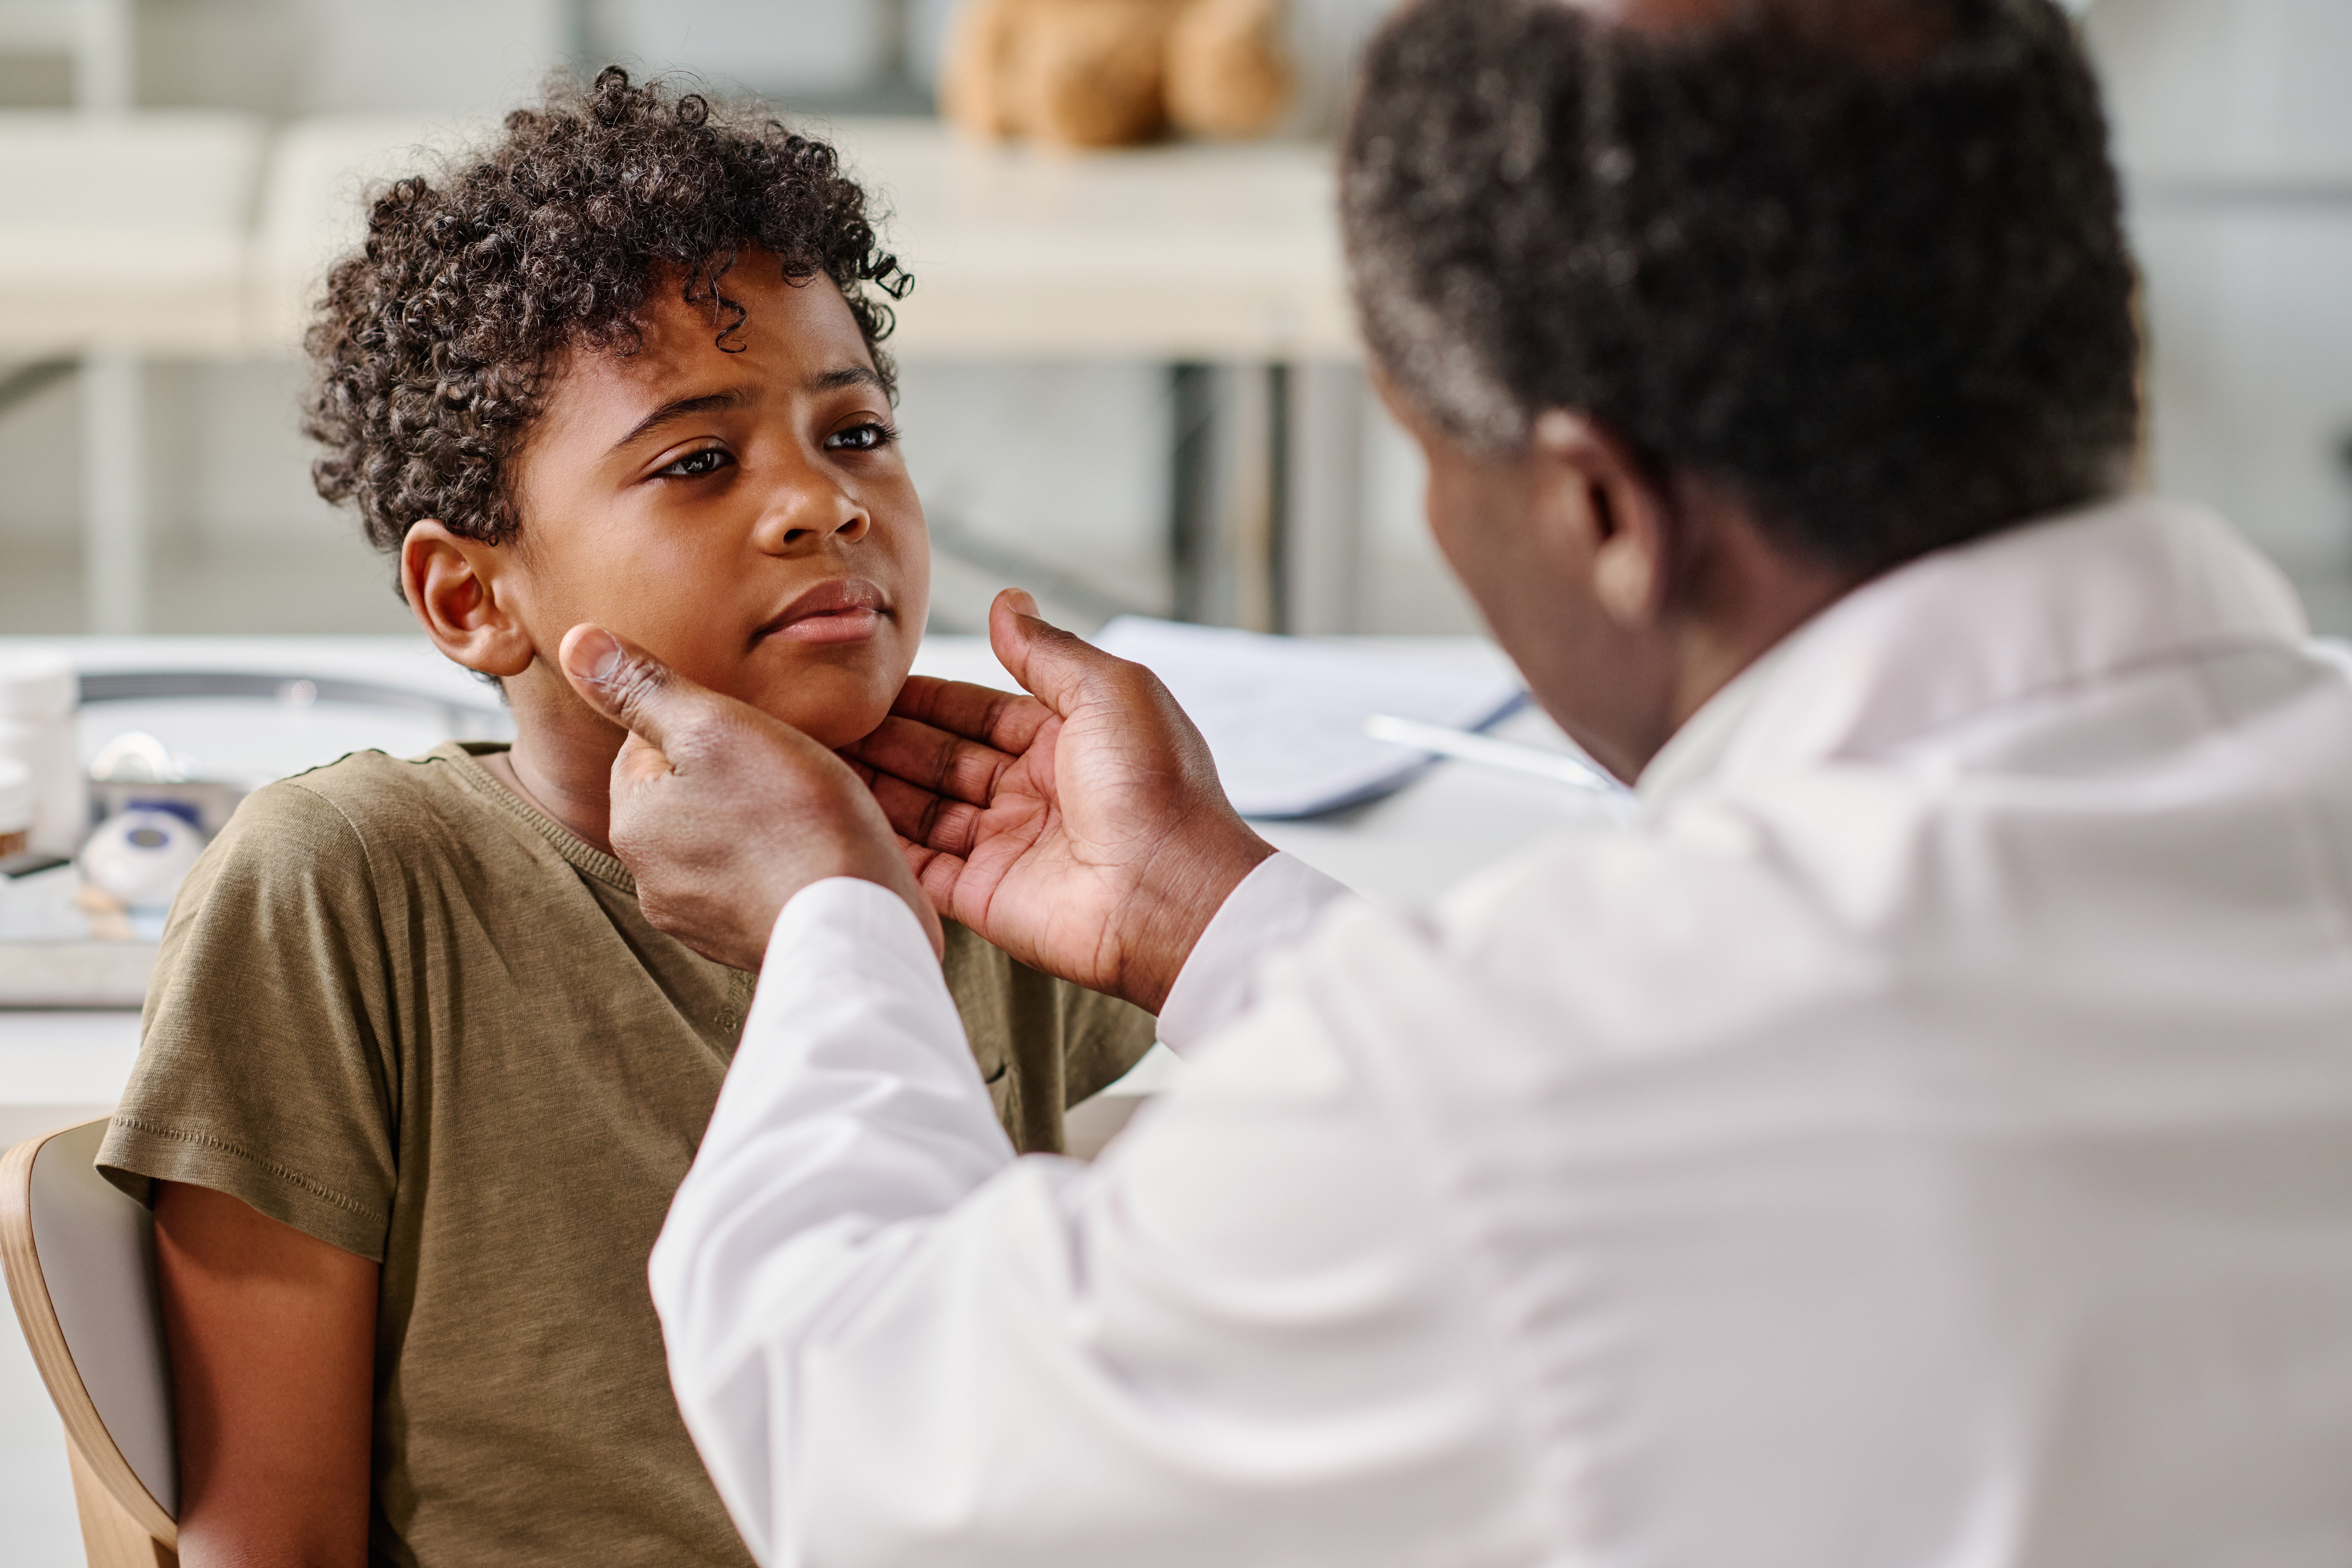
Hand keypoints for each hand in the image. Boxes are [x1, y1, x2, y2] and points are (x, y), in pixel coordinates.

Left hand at [559, 624, 943, 970]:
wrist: (852, 924)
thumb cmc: (793, 820)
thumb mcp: (716, 727)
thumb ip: (644, 687)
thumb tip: (576, 643)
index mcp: (633, 823)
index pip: (648, 746)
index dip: (706, 724)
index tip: (754, 728)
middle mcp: (652, 880)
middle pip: (684, 796)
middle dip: (727, 775)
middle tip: (786, 766)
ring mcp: (699, 918)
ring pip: (719, 841)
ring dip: (753, 821)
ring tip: (805, 810)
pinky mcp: (745, 941)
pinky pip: (752, 884)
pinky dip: (775, 864)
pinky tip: (810, 854)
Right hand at [842, 591, 1273, 1014]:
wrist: (1173, 893)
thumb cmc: (1157, 787)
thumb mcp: (1110, 691)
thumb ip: (1049, 650)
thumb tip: (1007, 602)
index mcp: (1067, 742)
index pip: (977, 712)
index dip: (925, 698)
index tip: (868, 682)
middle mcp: (1034, 794)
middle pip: (941, 759)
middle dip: (886, 739)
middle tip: (825, 719)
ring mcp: (1008, 847)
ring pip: (923, 810)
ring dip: (873, 786)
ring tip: (815, 758)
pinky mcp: (987, 898)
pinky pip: (922, 867)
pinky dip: (882, 843)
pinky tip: (839, 815)